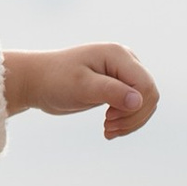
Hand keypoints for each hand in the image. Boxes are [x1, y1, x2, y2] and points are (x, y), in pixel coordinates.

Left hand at [4, 42, 158, 140]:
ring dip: (130, 121)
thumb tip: (138, 101)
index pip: (145, 86)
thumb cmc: (55, 80)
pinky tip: (109, 129)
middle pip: (149, 95)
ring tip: (107, 130)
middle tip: (107, 128)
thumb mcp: (81, 86)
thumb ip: (111, 92)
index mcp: (119, 55)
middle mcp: (125, 61)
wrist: (37, 81)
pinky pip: (134, 106)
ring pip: (144, 103)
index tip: (109, 119)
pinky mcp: (117, 86)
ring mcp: (123, 74)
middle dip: (133, 117)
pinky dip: (125, 121)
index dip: (135, 108)